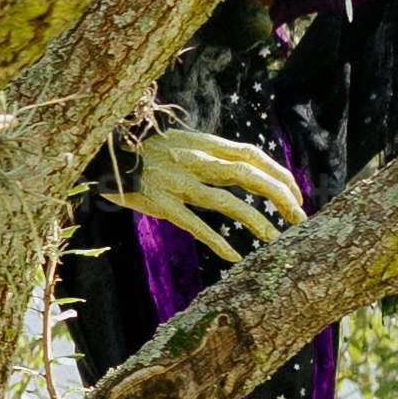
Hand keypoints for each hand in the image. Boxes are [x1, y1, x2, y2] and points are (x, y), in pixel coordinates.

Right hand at [108, 127, 304, 263]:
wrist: (98, 155)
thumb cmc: (140, 151)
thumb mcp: (177, 141)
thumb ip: (207, 152)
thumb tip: (242, 165)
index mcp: (201, 143)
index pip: (252, 155)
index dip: (279, 173)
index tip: (296, 192)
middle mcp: (192, 160)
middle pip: (248, 175)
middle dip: (280, 196)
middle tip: (299, 217)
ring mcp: (176, 182)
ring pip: (227, 202)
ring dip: (256, 222)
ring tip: (275, 239)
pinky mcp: (159, 204)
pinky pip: (194, 225)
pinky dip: (217, 242)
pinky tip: (235, 257)